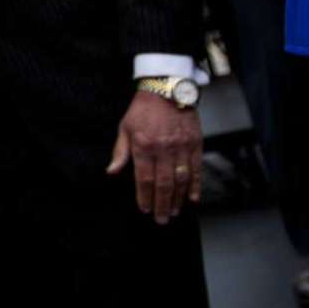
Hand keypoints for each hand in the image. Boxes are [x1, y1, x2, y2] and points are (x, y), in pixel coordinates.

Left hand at [107, 90, 203, 222]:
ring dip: (178, 198)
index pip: (144, 178)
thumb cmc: (143, 109)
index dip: (144, 196)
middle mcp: (163, 149)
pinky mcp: (195, 143)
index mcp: (143, 145)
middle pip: (163, 184)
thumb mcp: (125, 127)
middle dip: (162, 204)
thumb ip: (120, 152)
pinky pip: (197, 169)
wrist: (167, 88)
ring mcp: (181, 147)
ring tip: (174, 212)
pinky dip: (195, 185)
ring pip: (181, 179)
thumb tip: (112, 171)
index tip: (144, 209)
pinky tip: (193, 198)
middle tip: (161, 219)